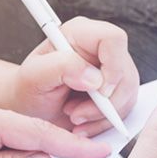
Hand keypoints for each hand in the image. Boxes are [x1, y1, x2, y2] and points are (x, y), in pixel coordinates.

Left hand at [0, 17, 139, 135]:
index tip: (99, 91)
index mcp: (80, 34)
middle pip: (125, 72)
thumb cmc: (28, 89)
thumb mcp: (34, 77)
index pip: (113, 39)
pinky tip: (84, 123)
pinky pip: (125, 107)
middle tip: (75, 114)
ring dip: (102, 115)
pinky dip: (105, 122)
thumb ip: (61, 67)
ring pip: (128, 93)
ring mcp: (111, 69)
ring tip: (74, 118)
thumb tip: (94, 77)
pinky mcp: (116, 88)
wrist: (29, 108)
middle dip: (104, 103)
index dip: (113, 65)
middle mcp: (100, 48)